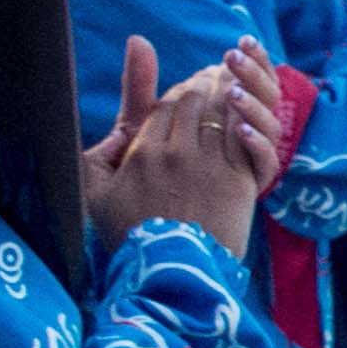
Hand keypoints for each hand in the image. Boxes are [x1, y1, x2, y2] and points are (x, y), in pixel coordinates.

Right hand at [79, 36, 274, 256]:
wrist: (173, 272)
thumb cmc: (130, 237)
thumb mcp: (95, 197)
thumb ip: (96, 158)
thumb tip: (115, 132)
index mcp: (140, 154)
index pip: (162, 106)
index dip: (178, 93)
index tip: (188, 88)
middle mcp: (175, 153)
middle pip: (193, 103)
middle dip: (203, 85)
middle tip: (214, 74)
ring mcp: (208, 166)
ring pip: (220, 113)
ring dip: (228, 91)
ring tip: (234, 79)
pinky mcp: (239, 181)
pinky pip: (243, 137)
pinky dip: (246, 116)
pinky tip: (250, 106)